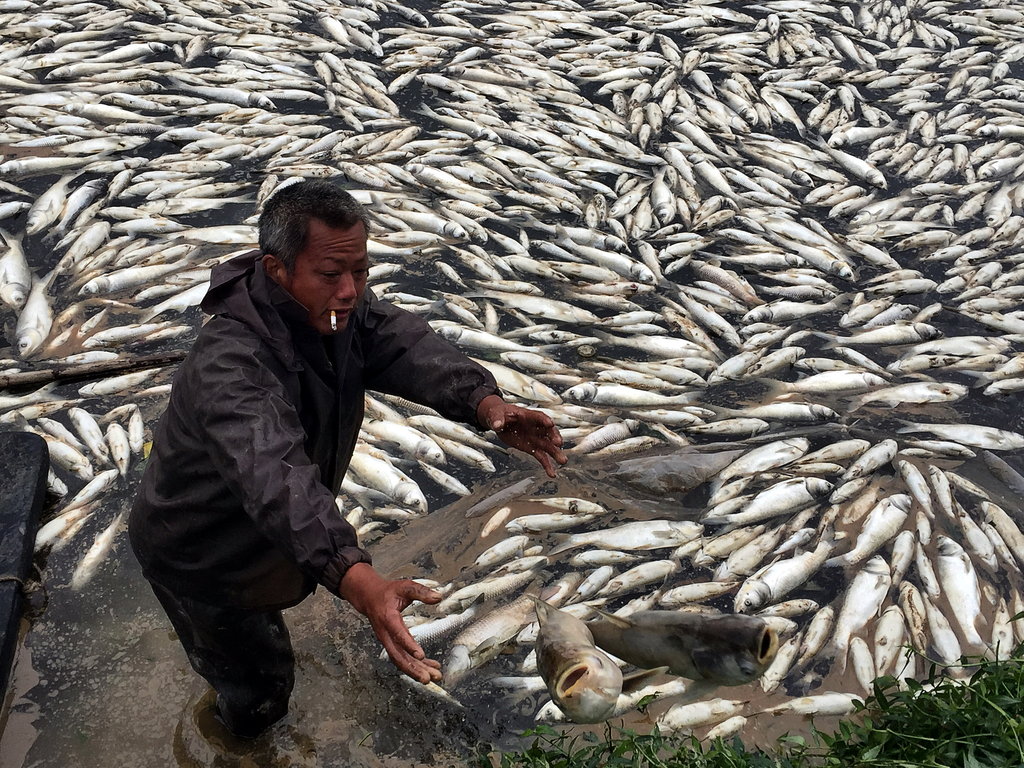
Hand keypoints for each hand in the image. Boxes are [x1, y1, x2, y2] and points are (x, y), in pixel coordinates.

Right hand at [338, 563, 441, 683]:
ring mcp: (387, 641)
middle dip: (413, 668)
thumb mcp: (404, 586)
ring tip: (434, 676)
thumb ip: (421, 591)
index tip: (420, 655)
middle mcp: (386, 634)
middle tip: (428, 677)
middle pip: (398, 655)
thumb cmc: (388, 592)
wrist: (369, 598)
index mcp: (388, 618)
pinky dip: (416, 664)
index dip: (409, 645)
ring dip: (416, 670)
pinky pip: (403, 658)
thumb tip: (438, 597)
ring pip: (400, 660)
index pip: (398, 634)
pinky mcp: (392, 644)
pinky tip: (431, 667)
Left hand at [477, 395, 567, 477]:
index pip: (538, 417)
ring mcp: (535, 438)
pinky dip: (547, 465)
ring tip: (563, 461)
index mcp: (528, 416)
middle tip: (558, 443)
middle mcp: (535, 427)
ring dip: (556, 453)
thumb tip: (497, 425)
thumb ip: (497, 419)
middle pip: (547, 431)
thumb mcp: (496, 414)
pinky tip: (552, 474)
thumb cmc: (499, 414)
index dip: (544, 420)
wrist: (499, 421)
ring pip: (548, 446)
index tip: (550, 424)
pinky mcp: (532, 448)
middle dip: (554, 436)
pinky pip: (542, 457)